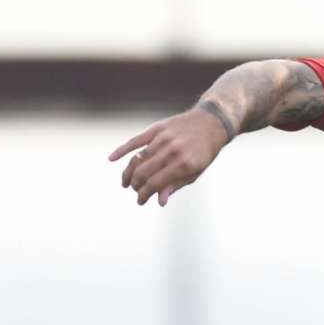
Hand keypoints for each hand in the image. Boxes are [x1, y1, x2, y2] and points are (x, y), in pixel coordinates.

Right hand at [108, 108, 229, 206]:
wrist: (211, 122)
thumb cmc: (204, 152)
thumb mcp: (195, 172)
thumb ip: (176, 185)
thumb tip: (160, 201)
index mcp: (183, 165)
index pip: (155, 184)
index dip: (145, 195)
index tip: (140, 201)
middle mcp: (172, 151)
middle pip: (143, 172)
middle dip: (136, 185)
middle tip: (135, 191)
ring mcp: (163, 138)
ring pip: (138, 158)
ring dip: (129, 173)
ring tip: (126, 182)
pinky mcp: (157, 128)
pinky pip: (136, 140)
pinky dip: (122, 149)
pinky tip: (112, 158)